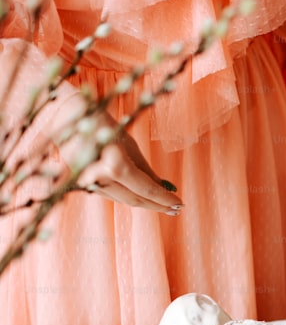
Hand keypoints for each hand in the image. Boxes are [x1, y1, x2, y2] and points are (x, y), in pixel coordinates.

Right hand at [62, 109, 181, 213]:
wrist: (67, 116)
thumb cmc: (104, 126)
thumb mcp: (130, 146)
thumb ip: (146, 171)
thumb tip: (165, 188)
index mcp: (113, 165)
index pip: (145, 189)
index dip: (164, 198)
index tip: (179, 203)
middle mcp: (98, 178)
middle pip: (134, 199)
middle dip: (157, 205)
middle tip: (176, 209)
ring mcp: (86, 183)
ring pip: (122, 199)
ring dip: (144, 203)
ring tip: (164, 206)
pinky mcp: (80, 185)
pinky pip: (110, 194)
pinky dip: (127, 196)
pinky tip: (142, 199)